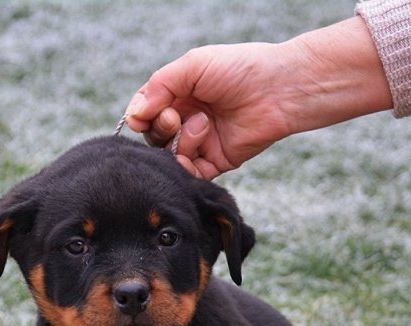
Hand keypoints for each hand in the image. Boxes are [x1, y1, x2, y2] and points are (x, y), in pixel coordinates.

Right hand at [125, 17, 391, 178]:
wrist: (279, 89)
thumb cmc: (239, 69)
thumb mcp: (192, 67)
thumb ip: (159, 87)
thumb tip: (132, 117)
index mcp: (179, 95)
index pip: (145, 112)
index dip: (140, 117)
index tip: (141, 117)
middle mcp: (187, 119)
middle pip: (154, 137)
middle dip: (159, 128)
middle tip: (174, 117)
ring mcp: (201, 143)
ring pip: (169, 157)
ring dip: (179, 141)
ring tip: (201, 122)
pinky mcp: (216, 162)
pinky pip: (190, 174)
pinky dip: (187, 164)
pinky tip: (201, 142)